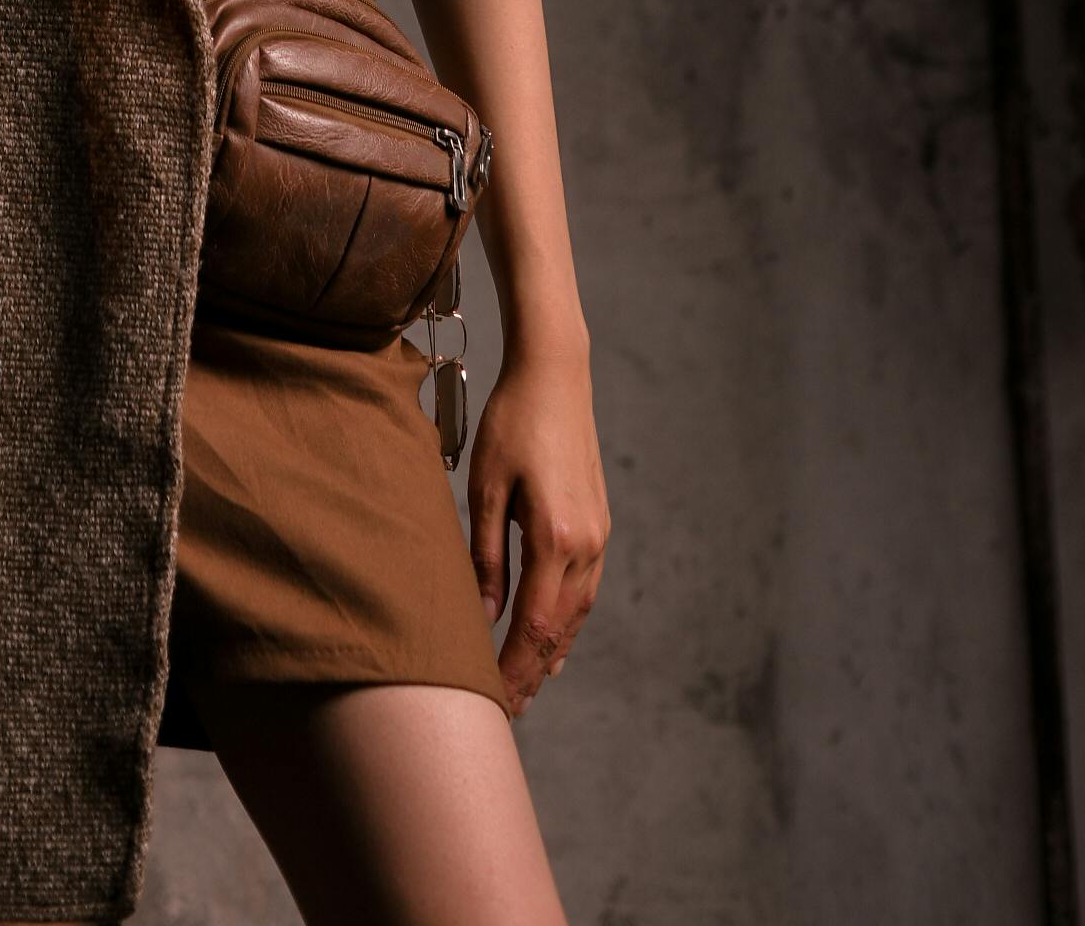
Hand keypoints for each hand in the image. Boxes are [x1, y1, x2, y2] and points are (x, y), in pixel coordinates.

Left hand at [467, 346, 608, 716]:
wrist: (556, 375)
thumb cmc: (512, 421)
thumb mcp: (485, 485)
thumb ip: (485, 554)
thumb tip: (486, 615)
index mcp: (555, 537)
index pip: (534, 625)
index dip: (515, 669)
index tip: (495, 703)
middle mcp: (586, 544)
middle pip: (560, 629)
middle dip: (533, 672)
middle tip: (506, 710)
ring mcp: (598, 535)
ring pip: (577, 613)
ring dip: (551, 651)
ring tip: (527, 685)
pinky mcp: (598, 524)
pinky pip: (585, 589)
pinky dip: (568, 621)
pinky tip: (553, 635)